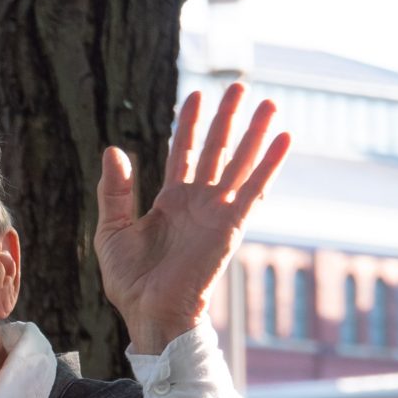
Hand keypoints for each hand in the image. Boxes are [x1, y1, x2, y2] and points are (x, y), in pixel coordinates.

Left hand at [94, 81, 290, 353]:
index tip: (196, 96)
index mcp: (170, 202)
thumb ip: (116, 191)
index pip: (183, 153)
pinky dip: (269, 164)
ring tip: (270, 103)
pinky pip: (254, 189)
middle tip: (238, 85)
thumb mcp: (113, 229)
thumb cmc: (130, 281)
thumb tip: (113, 150)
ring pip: (239, 163)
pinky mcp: (231, 225)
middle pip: (216, 150)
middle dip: (227, 118)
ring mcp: (217, 212)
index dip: (188, 125)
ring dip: (256, 133)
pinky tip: (284, 139)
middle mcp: (197, 202)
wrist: (150, 312)